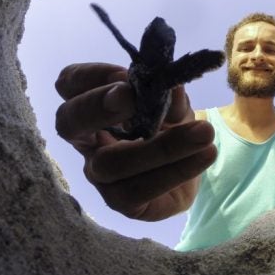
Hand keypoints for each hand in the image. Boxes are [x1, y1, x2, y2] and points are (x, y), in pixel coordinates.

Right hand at [55, 63, 216, 220]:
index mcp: (94, 105)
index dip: (90, 75)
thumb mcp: (175, 104)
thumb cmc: (172, 125)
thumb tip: (171, 84)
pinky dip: (178, 170)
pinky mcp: (121, 201)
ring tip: (203, 132)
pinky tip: (206, 153)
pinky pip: (140, 189)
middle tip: (131, 96)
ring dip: (160, 146)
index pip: (69, 83)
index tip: (124, 73)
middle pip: (68, 122)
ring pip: (112, 163)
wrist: (193, 164)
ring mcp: (99, 173)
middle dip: (97, 107)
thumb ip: (171, 96)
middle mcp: (87, 139)